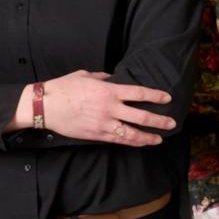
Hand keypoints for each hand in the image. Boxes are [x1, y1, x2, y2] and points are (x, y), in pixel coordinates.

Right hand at [40, 70, 174, 145]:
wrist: (46, 106)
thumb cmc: (64, 87)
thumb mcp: (85, 75)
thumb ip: (103, 78)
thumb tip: (113, 79)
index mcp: (108, 91)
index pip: (139, 93)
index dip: (155, 96)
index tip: (167, 98)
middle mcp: (109, 108)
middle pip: (141, 116)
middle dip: (159, 120)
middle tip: (172, 123)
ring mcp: (104, 124)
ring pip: (132, 133)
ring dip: (148, 137)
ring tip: (160, 138)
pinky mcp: (96, 135)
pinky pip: (118, 140)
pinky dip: (131, 142)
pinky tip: (140, 143)